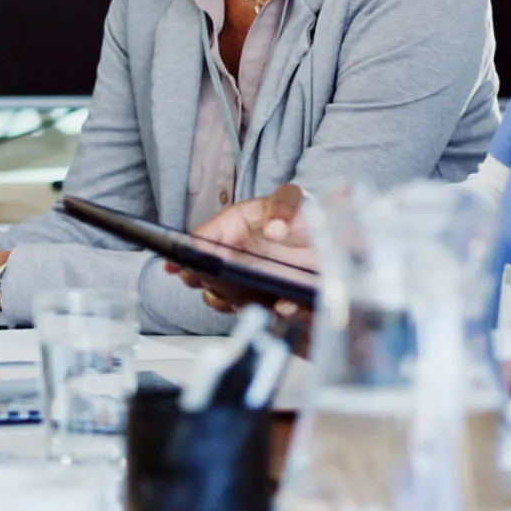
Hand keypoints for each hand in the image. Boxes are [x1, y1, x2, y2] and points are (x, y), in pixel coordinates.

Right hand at [167, 184, 316, 314]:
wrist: (329, 240)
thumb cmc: (304, 213)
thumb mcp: (293, 200)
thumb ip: (283, 209)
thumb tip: (274, 229)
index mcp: (232, 224)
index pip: (202, 238)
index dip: (189, 253)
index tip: (181, 267)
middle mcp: (234, 251)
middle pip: (203, 269)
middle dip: (202, 281)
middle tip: (214, 287)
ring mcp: (246, 273)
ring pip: (220, 292)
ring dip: (224, 300)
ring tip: (239, 300)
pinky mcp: (261, 292)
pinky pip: (250, 306)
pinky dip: (259, 310)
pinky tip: (279, 305)